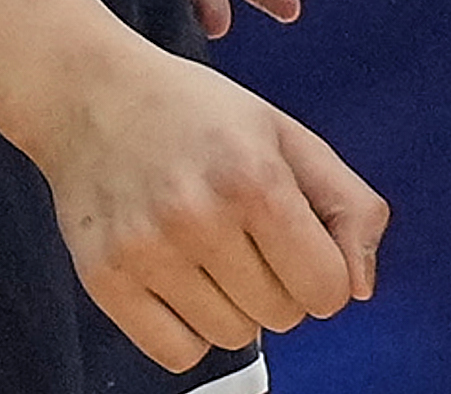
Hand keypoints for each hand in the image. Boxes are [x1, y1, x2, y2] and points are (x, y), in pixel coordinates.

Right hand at [20, 43, 385, 369]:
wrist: (90, 96)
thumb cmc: (194, 113)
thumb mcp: (286, 134)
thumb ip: (347, 204)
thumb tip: (360, 287)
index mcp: (254, 176)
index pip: (328, 289)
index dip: (322, 269)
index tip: (296, 241)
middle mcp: (199, 216)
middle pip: (283, 317)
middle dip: (276, 283)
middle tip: (243, 233)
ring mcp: (147, 251)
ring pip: (233, 339)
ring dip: (231, 306)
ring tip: (205, 248)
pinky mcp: (105, 279)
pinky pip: (178, 355)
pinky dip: (187, 330)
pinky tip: (177, 277)